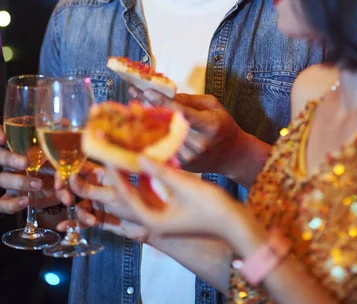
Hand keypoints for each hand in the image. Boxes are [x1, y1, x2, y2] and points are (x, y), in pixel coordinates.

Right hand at [0, 126, 42, 213]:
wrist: (38, 187)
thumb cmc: (41, 161)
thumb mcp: (43, 147)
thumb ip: (50, 137)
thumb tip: (65, 122)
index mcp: (9, 148)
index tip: (3, 138)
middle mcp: (2, 162)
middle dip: (9, 160)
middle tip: (25, 162)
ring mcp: (2, 181)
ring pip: (1, 180)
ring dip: (19, 182)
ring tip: (38, 184)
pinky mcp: (3, 200)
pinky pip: (1, 204)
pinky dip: (11, 204)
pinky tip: (25, 201)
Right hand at [55, 162, 147, 241]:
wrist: (151, 226)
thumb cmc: (136, 204)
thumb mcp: (111, 195)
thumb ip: (89, 189)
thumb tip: (70, 177)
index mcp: (103, 174)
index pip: (79, 168)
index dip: (66, 171)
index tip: (60, 180)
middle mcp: (99, 186)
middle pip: (74, 186)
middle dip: (67, 192)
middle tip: (67, 200)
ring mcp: (99, 202)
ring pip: (78, 204)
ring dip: (78, 212)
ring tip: (90, 219)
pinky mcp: (100, 217)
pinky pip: (82, 219)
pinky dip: (73, 222)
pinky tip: (63, 226)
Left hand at [108, 157, 245, 240]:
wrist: (235, 224)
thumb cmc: (212, 208)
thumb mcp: (185, 186)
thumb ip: (160, 171)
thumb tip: (138, 155)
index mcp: (152, 220)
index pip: (125, 193)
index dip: (115, 171)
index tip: (107, 151)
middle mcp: (152, 221)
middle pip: (123, 199)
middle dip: (112, 179)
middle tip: (100, 159)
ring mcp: (160, 217)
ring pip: (134, 195)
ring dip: (126, 177)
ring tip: (118, 157)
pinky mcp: (168, 211)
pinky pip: (148, 194)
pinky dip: (143, 179)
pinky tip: (145, 162)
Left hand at [130, 88, 245, 175]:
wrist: (233, 156)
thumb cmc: (223, 126)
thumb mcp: (213, 106)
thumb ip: (191, 100)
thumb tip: (167, 96)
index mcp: (210, 125)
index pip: (183, 112)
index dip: (163, 102)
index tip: (146, 91)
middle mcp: (199, 143)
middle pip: (168, 125)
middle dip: (148, 108)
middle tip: (132, 95)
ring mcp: (190, 157)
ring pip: (162, 137)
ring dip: (146, 122)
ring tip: (132, 107)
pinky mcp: (182, 165)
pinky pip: (163, 148)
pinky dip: (151, 136)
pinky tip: (140, 125)